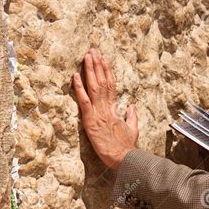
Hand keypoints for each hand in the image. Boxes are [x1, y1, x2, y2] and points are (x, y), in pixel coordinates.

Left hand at [73, 48, 138, 169]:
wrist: (124, 157)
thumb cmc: (127, 146)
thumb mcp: (132, 129)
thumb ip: (131, 116)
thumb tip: (131, 106)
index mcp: (115, 109)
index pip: (111, 85)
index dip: (107, 71)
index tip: (104, 59)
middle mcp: (107, 107)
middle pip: (102, 81)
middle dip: (98, 64)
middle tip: (93, 50)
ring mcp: (99, 113)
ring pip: (94, 86)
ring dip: (90, 70)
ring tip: (87, 55)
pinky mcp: (91, 120)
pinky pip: (84, 101)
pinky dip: (79, 88)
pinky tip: (75, 76)